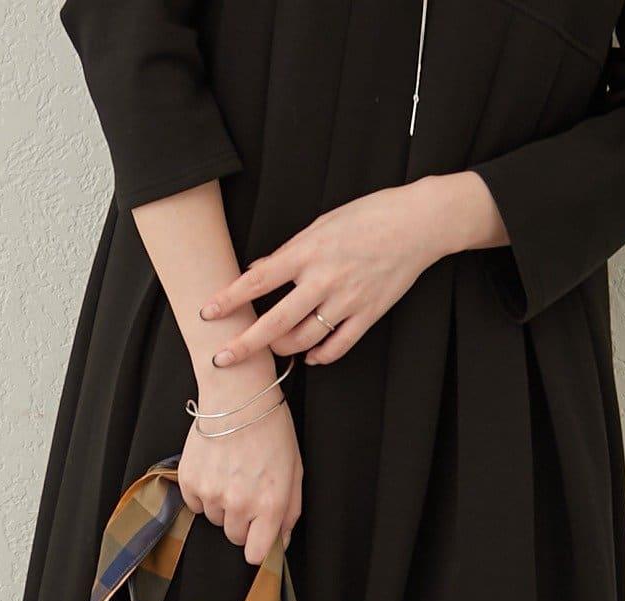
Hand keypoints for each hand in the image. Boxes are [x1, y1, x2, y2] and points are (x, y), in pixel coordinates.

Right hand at [177, 355, 303, 565]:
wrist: (238, 396)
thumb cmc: (270, 431)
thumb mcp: (294, 471)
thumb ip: (290, 512)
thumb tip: (281, 542)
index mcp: (270, 504)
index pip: (256, 554)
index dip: (257, 547)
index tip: (258, 537)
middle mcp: (239, 503)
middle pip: (234, 537)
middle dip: (241, 522)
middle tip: (247, 491)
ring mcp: (211, 493)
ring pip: (215, 519)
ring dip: (222, 505)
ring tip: (231, 474)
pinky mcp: (190, 481)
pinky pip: (195, 504)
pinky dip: (203, 492)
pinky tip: (215, 468)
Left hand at [201, 177, 469, 367]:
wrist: (418, 223)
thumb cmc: (368, 216)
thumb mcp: (322, 224)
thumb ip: (288, 252)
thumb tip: (257, 270)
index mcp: (308, 251)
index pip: (259, 280)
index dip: (230, 298)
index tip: (207, 313)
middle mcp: (325, 278)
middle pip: (276, 321)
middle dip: (245, 344)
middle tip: (221, 359)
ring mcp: (348, 300)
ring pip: (304, 339)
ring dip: (282, 349)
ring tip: (271, 348)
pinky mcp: (369, 314)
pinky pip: (338, 346)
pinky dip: (319, 355)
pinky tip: (309, 356)